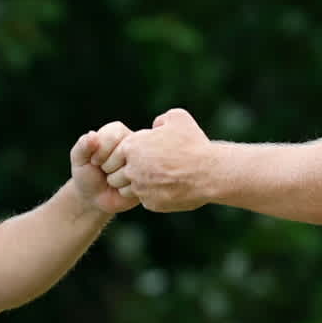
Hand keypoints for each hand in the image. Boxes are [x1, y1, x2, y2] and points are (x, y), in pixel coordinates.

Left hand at [70, 121, 137, 213]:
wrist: (94, 198)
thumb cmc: (86, 173)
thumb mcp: (79, 158)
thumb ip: (82, 145)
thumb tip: (93, 134)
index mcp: (117, 131)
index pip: (114, 134)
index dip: (101, 151)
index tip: (94, 161)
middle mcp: (134, 143)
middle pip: (126, 149)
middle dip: (108, 165)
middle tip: (104, 171)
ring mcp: (143, 161)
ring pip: (132, 167)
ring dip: (116, 178)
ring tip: (112, 179)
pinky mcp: (147, 179)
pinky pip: (137, 183)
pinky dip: (124, 189)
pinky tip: (119, 188)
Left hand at [99, 108, 215, 212]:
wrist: (208, 173)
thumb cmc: (193, 144)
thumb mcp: (178, 118)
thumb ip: (161, 120)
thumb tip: (156, 126)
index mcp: (131, 147)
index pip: (112, 157)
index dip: (124, 157)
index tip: (140, 156)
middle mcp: (131, 169)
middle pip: (116, 176)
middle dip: (127, 174)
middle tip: (146, 169)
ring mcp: (141, 189)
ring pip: (128, 190)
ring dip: (138, 186)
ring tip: (157, 179)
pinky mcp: (151, 203)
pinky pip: (146, 200)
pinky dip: (154, 195)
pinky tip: (168, 188)